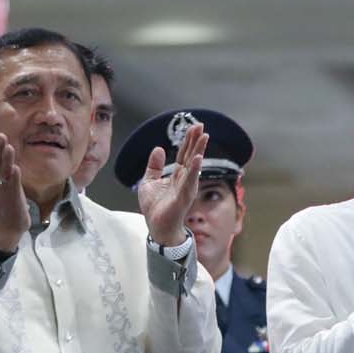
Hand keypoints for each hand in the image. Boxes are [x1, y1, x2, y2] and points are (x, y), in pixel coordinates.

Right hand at [0, 132, 28, 251]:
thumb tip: (3, 158)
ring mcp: (3, 191)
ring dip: (6, 159)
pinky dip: (14, 177)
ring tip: (8, 146)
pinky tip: (16, 167)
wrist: (7, 227)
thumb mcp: (2, 186)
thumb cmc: (6, 205)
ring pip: (3, 173)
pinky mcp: (13, 199)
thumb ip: (2, 173)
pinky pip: (13, 186)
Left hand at [138, 122, 208, 246]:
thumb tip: (159, 149)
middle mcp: (184, 180)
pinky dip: (194, 170)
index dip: (188, 141)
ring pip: (193, 165)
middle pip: (191, 156)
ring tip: (204, 137)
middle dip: (196, 141)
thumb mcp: (149, 181)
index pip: (184, 154)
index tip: (194, 127)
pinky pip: (190, 181)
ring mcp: (186, 188)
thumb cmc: (155, 208)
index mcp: (176, 175)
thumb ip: (155, 166)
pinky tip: (198, 159)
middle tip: (201, 126)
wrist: (157, 227)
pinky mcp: (183, 197)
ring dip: (199, 150)